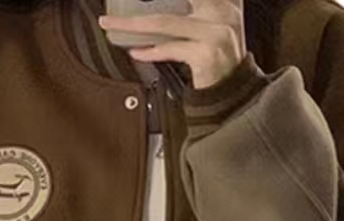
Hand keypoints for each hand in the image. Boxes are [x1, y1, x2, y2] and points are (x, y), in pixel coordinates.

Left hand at [97, 0, 246, 88]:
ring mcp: (215, 33)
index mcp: (225, 2)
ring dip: (130, 24)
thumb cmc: (218, 55)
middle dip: (144, 5)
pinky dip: (150, 52)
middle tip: (112, 15)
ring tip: (110, 23)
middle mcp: (222, 12)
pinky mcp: (206, 54)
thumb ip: (195, 8)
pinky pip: (169, 49)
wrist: (233, 88)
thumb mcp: (212, 24)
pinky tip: (136, 51)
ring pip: (163, 23)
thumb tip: (148, 6)